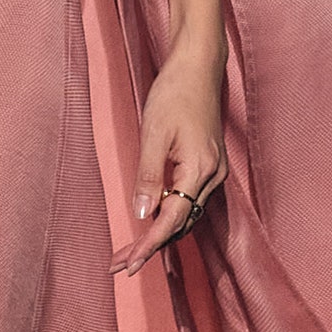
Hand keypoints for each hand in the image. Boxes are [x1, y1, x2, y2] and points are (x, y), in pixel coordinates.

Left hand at [112, 0, 227, 277]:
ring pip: (184, 215)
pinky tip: (148, 223)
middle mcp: (212, 176)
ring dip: (157, 234)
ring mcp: (212, 172)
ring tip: (127, 252)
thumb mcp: (153, 133)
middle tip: (118, 265)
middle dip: (149, 246)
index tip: (130, 264)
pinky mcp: (206, 166)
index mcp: (200, 169)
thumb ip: (148, 176)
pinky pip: (187, 201)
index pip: (172, 219)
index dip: (150, 244)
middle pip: (179, 224)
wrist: (198, 66)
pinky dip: (166, 217)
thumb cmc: (174, 93)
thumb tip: (141, 214)